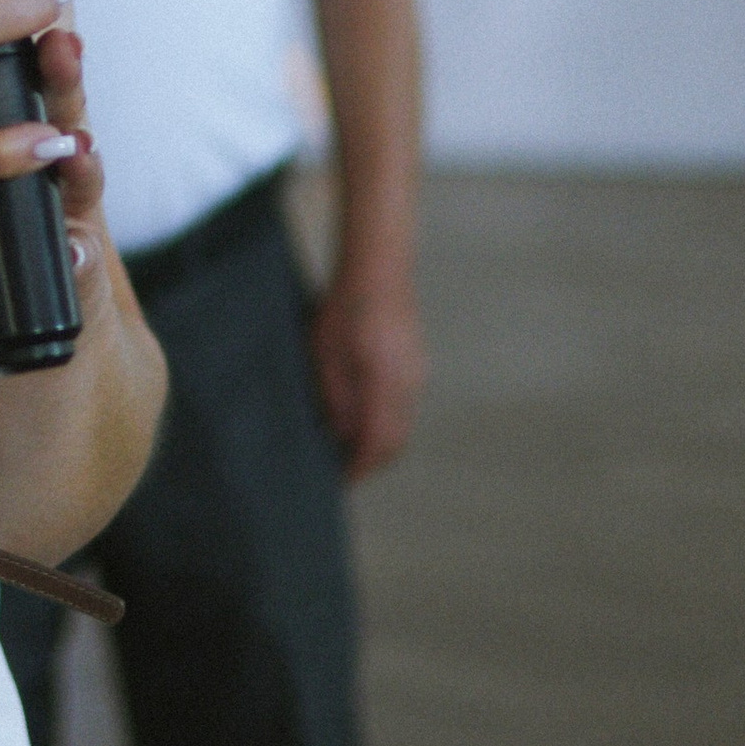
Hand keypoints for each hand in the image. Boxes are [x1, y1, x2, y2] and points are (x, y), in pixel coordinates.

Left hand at [0, 18, 112, 319]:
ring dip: (82, 161)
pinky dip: (79, 254)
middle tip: (62, 45)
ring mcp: (62, 200)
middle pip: (61, 102)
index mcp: (15, 114)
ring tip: (80, 150)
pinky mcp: (67, 255)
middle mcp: (48, 148)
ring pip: (80, 173)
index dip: (27, 28)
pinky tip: (76, 250)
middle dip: (63, 76)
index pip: (27, 64)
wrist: (2, 275)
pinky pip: (78, 255)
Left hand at [310, 274, 426, 476]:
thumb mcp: (326, 353)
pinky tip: (362, 415)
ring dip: (379, 441)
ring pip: (402, 425)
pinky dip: (386, 421)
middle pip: (395, 441)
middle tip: (343, 468)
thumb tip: (338, 435)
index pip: (377, 442)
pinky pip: (404, 407)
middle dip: (370, 461)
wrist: (379, 266)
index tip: (341, 479)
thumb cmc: (346, 304)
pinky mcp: (417, 365)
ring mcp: (418, 374)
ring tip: (348, 444)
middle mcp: (409, 383)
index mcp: (384, 381)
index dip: (359, 467)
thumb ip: (335, 398)